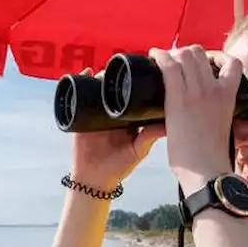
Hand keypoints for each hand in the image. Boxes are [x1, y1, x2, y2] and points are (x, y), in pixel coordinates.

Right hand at [69, 68, 165, 192]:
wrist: (94, 179)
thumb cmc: (118, 167)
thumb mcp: (138, 150)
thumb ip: (150, 136)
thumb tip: (169, 123)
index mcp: (129, 118)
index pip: (134, 94)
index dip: (137, 82)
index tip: (145, 69)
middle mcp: (112, 112)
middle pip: (115, 87)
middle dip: (117, 76)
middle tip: (122, 68)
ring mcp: (96, 113)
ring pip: (98, 87)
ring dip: (101, 76)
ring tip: (105, 71)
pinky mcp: (80, 116)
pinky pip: (79, 94)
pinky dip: (81, 80)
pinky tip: (87, 72)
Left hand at [148, 46, 238, 190]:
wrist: (207, 171)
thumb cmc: (211, 157)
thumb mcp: (222, 127)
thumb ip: (216, 113)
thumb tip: (204, 112)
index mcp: (229, 96)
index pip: (232, 62)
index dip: (215, 56)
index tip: (203, 62)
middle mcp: (215, 89)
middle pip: (201, 53)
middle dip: (186, 53)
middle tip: (174, 61)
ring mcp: (197, 92)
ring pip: (185, 55)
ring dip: (172, 53)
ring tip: (162, 59)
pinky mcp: (178, 99)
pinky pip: (169, 66)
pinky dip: (160, 56)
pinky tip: (153, 55)